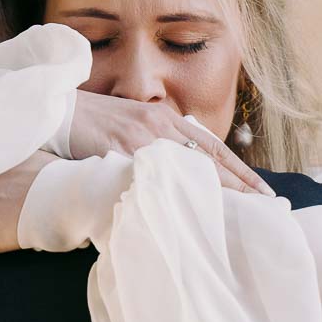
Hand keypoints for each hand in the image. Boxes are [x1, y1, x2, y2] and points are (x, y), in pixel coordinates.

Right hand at [68, 91, 272, 195]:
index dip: (240, 169)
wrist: (56, 109)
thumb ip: (156, 143)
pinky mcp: (118, 151)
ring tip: (239, 212)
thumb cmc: (92, 122)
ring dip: (214, 191)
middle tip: (265, 204)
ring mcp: (139, 137)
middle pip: (208, 158)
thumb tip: (177, 170)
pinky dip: (170, 194)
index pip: (212, 145)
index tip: (263, 190)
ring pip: (186, 167)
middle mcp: (158, 125)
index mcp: (164, 118)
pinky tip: (187, 211)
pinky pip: (150, 177)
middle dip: (239, 183)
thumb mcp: (132, 126)